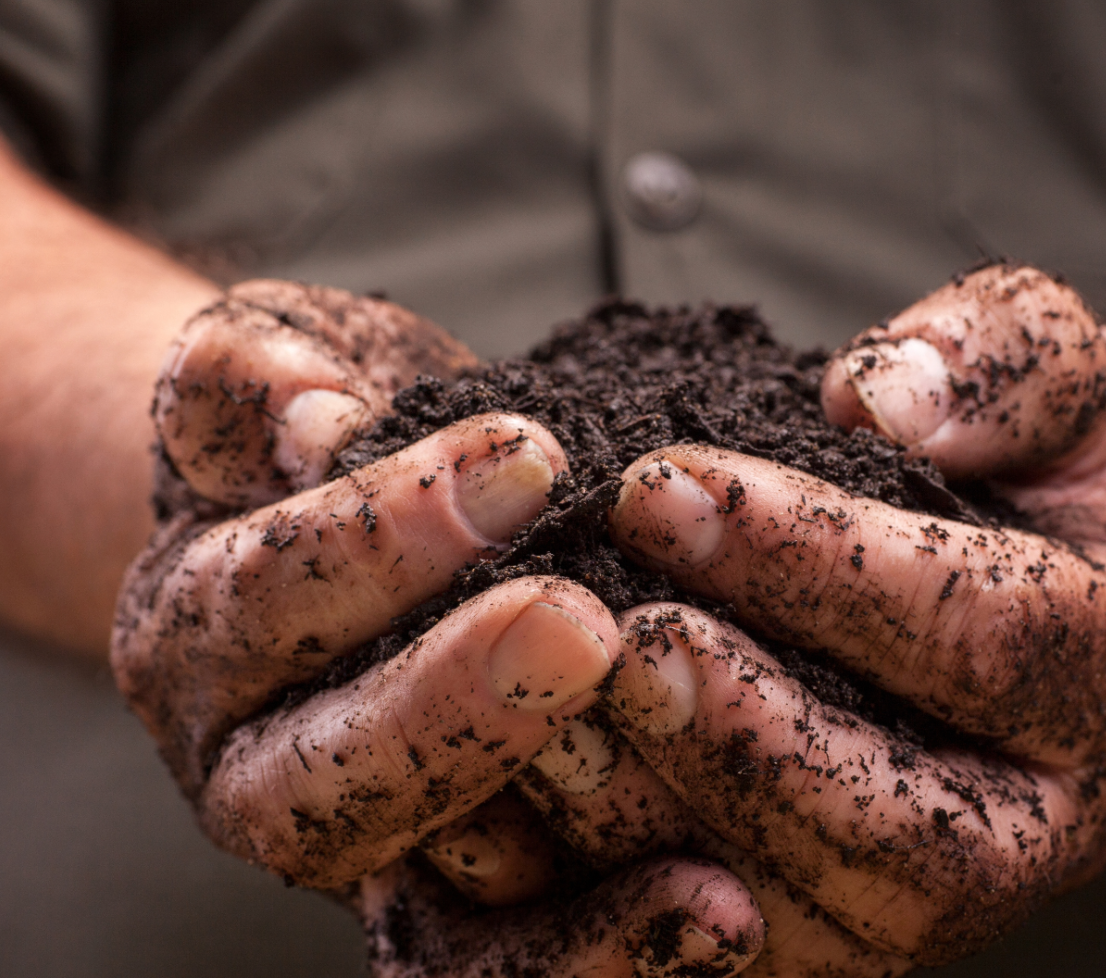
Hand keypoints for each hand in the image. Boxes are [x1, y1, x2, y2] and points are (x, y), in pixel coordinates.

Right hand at [113, 281, 763, 975]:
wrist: (336, 520)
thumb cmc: (325, 428)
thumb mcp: (274, 369)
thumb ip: (254, 379)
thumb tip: (306, 413)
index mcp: (200, 629)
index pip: (266, 593)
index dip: (386, 532)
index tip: (526, 456)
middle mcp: (255, 766)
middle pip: (323, 783)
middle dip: (454, 706)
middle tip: (582, 627)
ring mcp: (356, 850)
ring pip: (424, 919)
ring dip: (560, 894)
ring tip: (692, 849)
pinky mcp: (446, 904)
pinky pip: (507, 964)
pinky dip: (605, 952)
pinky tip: (723, 910)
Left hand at [593, 265, 1105, 966]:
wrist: (1002, 602)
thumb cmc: (1011, 477)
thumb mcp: (1047, 380)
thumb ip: (1004, 359)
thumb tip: (885, 400)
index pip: (986, 632)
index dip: (821, 561)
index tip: (659, 482)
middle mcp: (1042, 829)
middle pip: (914, 837)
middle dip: (752, 737)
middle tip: (618, 635)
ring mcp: (934, 905)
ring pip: (812, 923)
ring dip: (672, 829)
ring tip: (552, 719)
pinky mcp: (832, 936)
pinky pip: (722, 956)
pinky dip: (617, 898)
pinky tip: (533, 795)